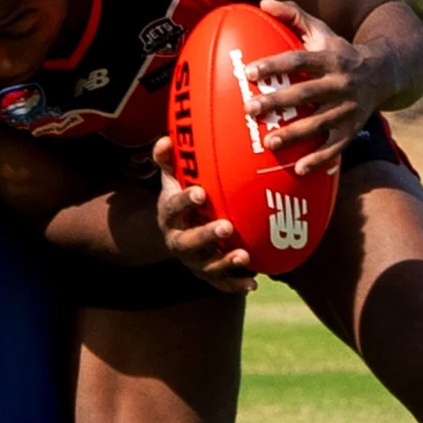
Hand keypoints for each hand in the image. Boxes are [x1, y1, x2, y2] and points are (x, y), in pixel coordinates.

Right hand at [150, 138, 255, 293]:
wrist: (176, 230)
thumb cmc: (181, 196)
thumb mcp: (171, 178)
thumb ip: (169, 159)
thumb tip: (168, 137)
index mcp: (169, 215)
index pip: (174, 207)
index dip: (185, 201)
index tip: (201, 192)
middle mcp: (178, 240)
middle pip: (189, 242)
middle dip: (206, 235)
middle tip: (226, 227)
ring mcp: (194, 260)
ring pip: (207, 266)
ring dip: (225, 262)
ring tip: (244, 255)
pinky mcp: (208, 274)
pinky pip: (221, 283)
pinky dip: (236, 285)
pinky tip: (254, 283)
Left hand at [240, 0, 381, 173]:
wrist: (385, 72)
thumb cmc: (341, 51)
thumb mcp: (323, 30)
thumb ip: (294, 14)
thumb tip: (262, 1)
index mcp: (329, 58)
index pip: (299, 60)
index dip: (274, 65)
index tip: (249, 72)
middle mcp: (339, 83)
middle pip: (306, 93)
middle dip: (278, 102)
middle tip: (250, 109)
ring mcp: (347, 108)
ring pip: (319, 123)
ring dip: (295, 134)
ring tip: (269, 142)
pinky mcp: (352, 129)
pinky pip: (336, 147)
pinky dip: (319, 159)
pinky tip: (298, 169)